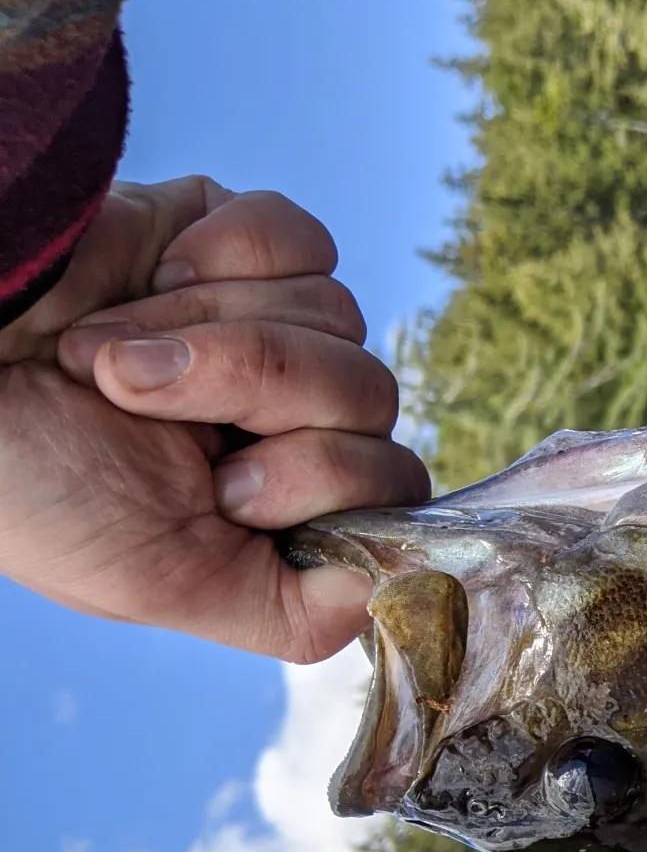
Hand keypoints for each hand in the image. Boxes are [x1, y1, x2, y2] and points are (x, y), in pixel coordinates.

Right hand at [0, 176, 430, 661]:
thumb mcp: (165, 583)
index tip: (226, 490)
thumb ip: (294, 612)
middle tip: (136, 405)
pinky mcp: (239, 240)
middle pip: (370, 393)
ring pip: (335, 314)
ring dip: (207, 331)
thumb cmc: (32, 483)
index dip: (320, 477)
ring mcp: (270, 321)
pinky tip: (149, 276)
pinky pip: (300, 239)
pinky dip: (218, 255)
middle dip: (252, 393)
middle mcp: (290, 413)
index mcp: (288, 497)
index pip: (394, 481)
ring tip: (107, 353)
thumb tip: (405, 583)